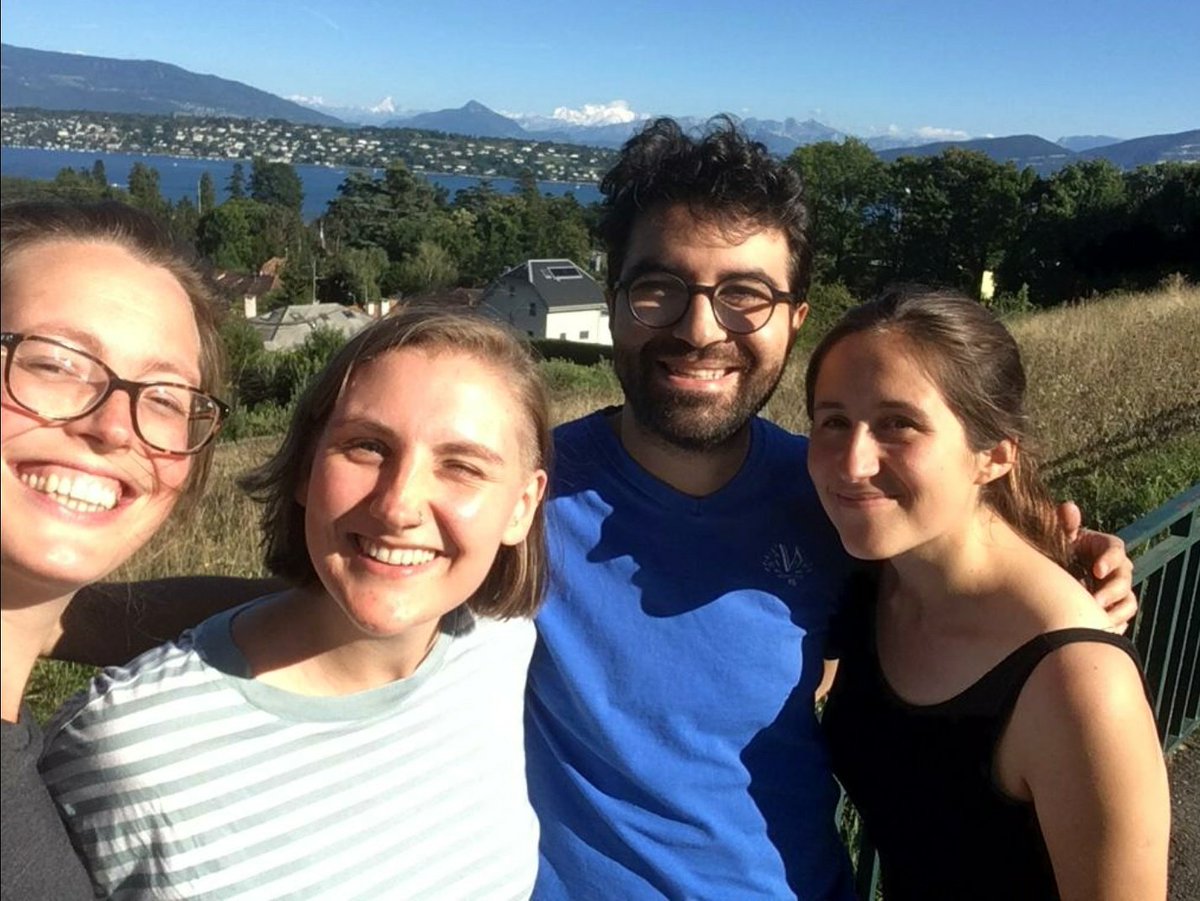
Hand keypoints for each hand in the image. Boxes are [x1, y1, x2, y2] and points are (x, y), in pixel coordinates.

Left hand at [1058, 502, 1137, 632]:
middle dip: (1111, 591)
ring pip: (1128, 602)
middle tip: (1093, 602)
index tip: (1097, 570)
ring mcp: (1116, 590)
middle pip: (1124, 579)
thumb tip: (1068, 507)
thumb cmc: (1057, 549)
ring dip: (1115, 612)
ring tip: (1097, 619)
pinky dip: (1113, 625)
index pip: (1117, 550)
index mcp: (1105, 547)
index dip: (1110, 560)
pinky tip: (1099, 630)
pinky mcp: (1112, 608)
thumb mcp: (1059, 536)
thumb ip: (1065, 523)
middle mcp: (1116, 569)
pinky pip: (1122, 619)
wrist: (1053, 572)